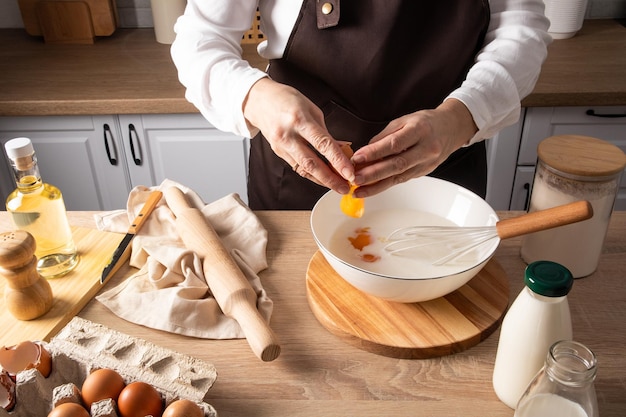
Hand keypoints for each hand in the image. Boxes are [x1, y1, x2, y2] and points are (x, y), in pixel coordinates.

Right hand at [243, 78, 353, 194]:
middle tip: (345, 187)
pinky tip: (322, 178)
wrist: (259, 100)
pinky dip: (311, 174)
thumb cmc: (287, 100)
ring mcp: (281, 146)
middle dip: (330, 179)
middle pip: (311, 163)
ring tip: (337, 185)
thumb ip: (325, 132)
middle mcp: (288, 135)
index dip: (338, 161)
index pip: (323, 144)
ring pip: (303, 169)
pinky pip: (297, 167)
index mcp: (300, 120)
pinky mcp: (278, 153)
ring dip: (322, 180)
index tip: (349, 172)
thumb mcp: (311, 109)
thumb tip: (342, 148)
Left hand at [350, 99, 477, 196]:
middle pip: (397, 164)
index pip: (395, 144)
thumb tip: (365, 151)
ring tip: (358, 190)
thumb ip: (385, 136)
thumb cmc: (426, 122)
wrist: (451, 128)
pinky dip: (384, 185)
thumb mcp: (404, 120)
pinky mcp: (423, 172)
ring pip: (398, 177)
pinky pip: (401, 180)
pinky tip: (370, 189)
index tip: (357, 159)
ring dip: (376, 185)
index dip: (374, 153)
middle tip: (354, 179)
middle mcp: (425, 149)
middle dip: (373, 174)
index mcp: (420, 130)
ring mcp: (426, 163)